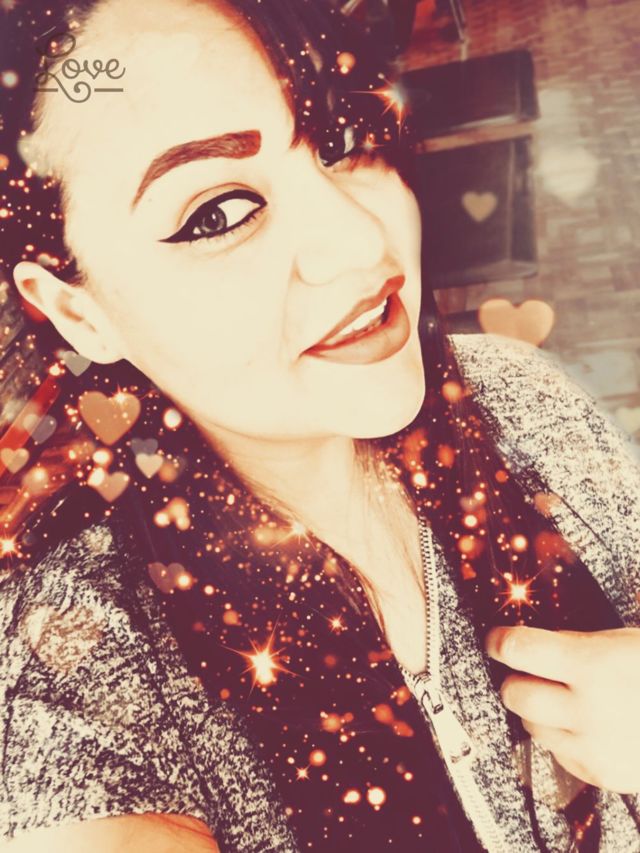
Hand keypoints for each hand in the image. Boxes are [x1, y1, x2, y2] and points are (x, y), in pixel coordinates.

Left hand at [485, 625, 639, 793]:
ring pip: (532, 728)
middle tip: (525, 672)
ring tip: (562, 700)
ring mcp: (594, 746)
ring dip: (537, 712)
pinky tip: (584, 725)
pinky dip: (561, 739)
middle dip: (515, 680)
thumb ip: (576, 643)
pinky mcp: (602, 773)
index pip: (519, 650)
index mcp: (593, 664)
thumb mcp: (623, 641)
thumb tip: (533, 642)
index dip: (500, 642)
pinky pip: (558, 755)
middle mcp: (588, 708)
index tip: (496, 640)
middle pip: (515, 694)